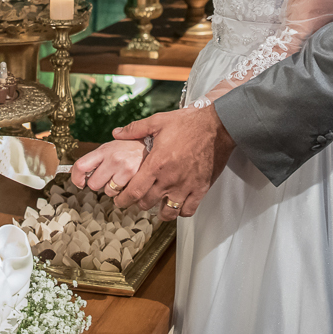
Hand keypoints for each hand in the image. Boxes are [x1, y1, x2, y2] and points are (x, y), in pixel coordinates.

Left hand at [69, 140, 145, 195]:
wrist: (154, 144)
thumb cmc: (131, 146)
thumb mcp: (112, 146)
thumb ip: (98, 158)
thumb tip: (81, 172)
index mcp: (104, 150)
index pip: (81, 166)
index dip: (76, 178)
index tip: (79, 183)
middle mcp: (113, 159)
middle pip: (94, 184)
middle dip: (100, 184)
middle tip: (108, 177)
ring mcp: (125, 169)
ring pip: (109, 192)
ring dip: (114, 190)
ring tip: (123, 178)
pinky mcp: (137, 178)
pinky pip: (124, 196)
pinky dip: (126, 194)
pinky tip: (130, 183)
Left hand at [111, 104, 235, 220]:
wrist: (216, 125)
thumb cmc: (187, 123)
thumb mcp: (157, 121)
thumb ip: (135, 129)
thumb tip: (116, 133)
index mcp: (156, 163)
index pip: (134, 191)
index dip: (124, 200)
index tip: (120, 201)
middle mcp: (169, 178)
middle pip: (147, 203)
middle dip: (139, 203)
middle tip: (138, 200)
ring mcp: (186, 185)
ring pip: (168, 212)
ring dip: (160, 211)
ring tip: (158, 206)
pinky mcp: (201, 188)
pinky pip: (188, 210)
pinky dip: (181, 211)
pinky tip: (178, 204)